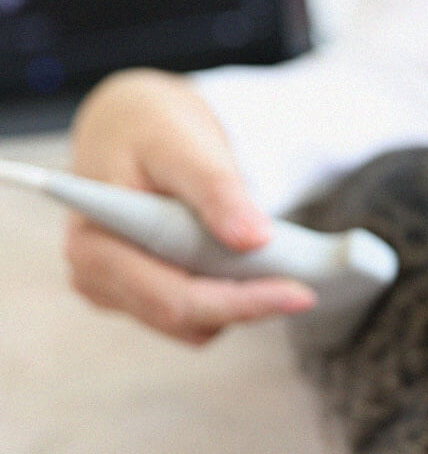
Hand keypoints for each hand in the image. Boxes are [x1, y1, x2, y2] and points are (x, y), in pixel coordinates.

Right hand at [65, 68, 314, 343]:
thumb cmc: (149, 131)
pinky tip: (250, 265)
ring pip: (198, 324)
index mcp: (96, 246)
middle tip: (306, 284)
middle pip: (189, 320)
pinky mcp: (145, 296)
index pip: (174, 298)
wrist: (134, 128)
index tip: (299, 294)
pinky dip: (231, 296)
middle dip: (251, 304)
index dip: (240, 303)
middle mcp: (99, 280)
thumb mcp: (180, 146)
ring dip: (242, 301)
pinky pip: (199, 315)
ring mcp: (121, 293)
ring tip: (275, 263)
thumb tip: (254, 239)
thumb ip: (216, 191)